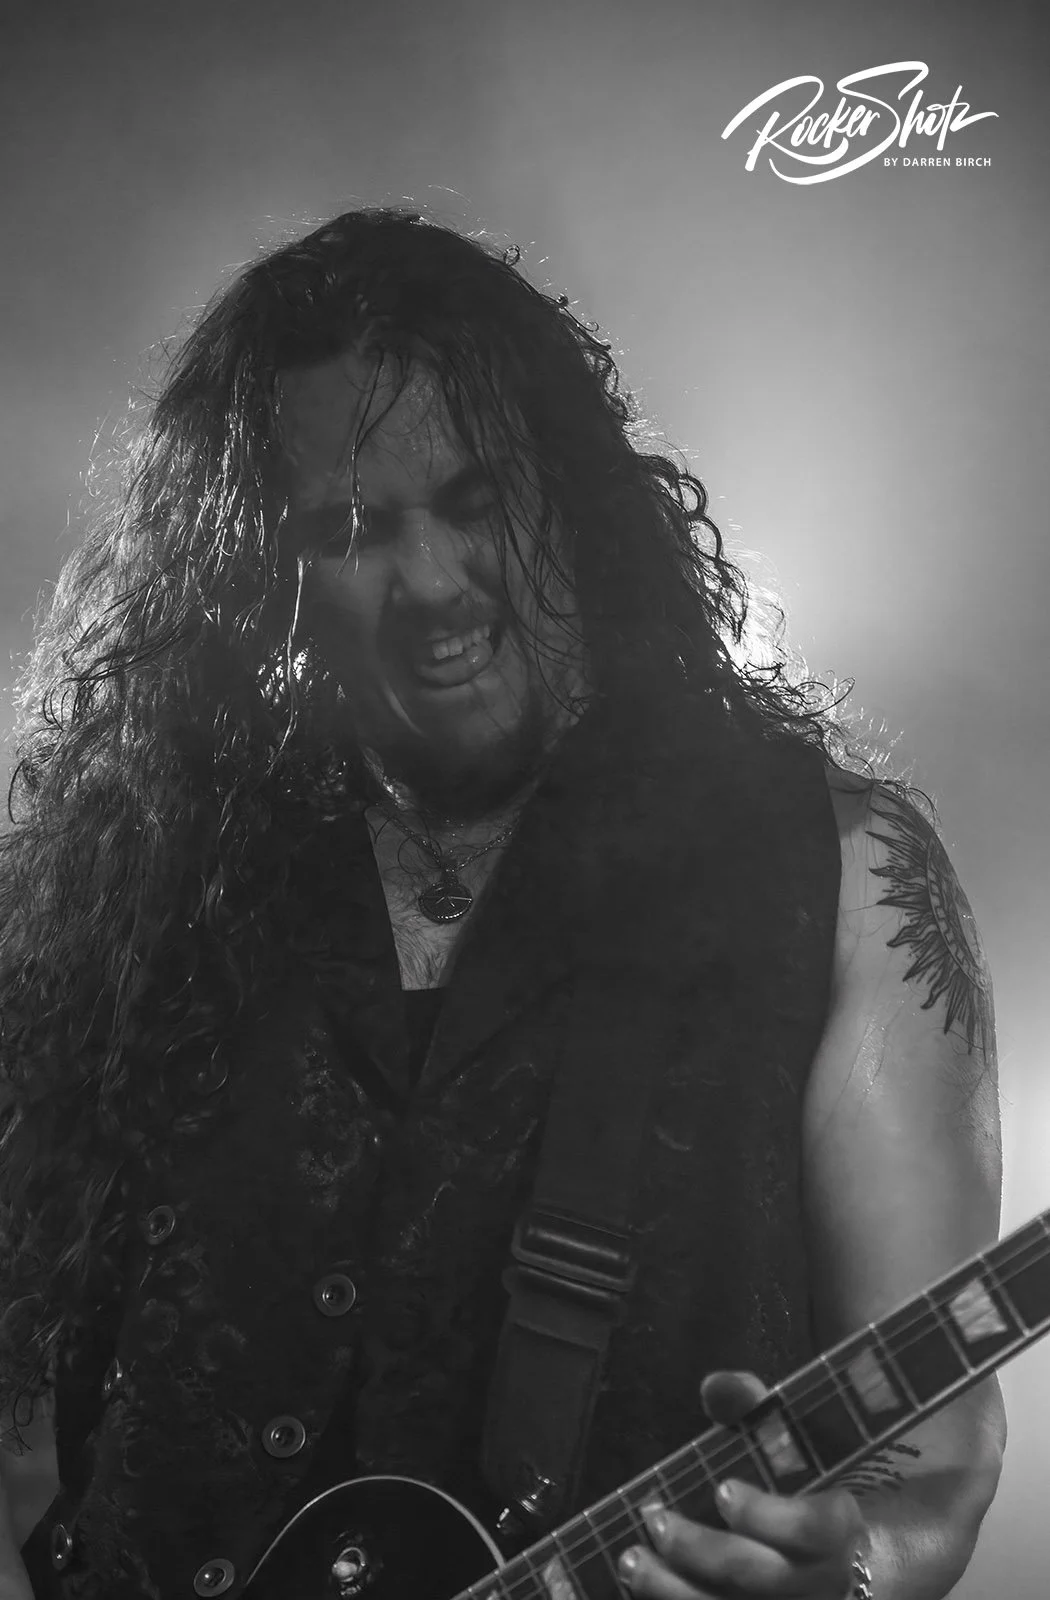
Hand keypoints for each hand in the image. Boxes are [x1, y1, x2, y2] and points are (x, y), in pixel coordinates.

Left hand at [617, 1370, 866, 1598]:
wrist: (846, 1564)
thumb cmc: (806, 1491)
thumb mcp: (794, 1446)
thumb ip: (756, 1409)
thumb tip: (715, 1386)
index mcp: (837, 1528)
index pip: (811, 1529)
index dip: (766, 1514)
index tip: (721, 1489)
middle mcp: (819, 1583)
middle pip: (758, 1578)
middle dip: (700, 1551)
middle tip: (656, 1520)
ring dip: (673, 1590)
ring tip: (631, 1559)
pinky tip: (642, 1588)